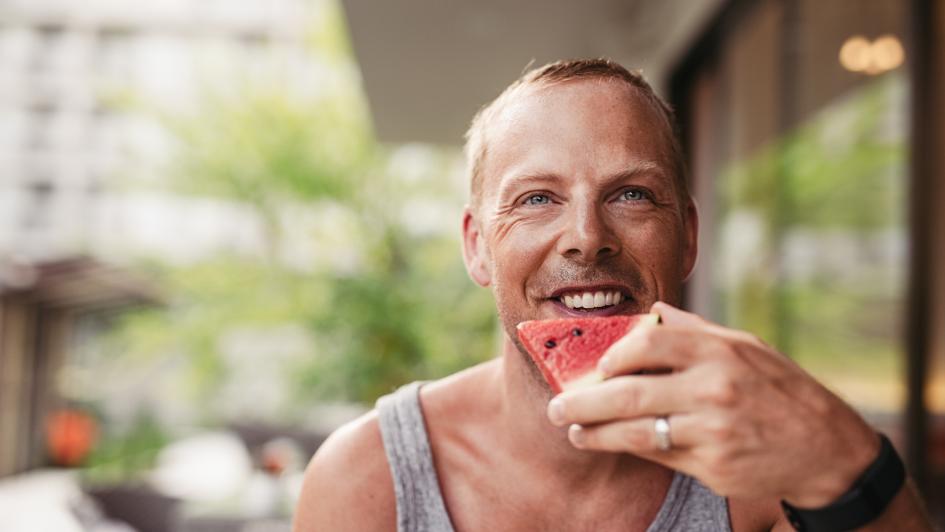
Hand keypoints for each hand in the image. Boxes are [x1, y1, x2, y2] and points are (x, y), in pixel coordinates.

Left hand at [546, 302, 881, 506]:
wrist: (826, 448)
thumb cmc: (778, 389)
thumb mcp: (745, 346)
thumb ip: (693, 331)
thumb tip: (648, 314)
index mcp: (719, 350)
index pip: (646, 343)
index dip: (612, 356)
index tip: (595, 366)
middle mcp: (714, 388)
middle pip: (628, 392)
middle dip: (582, 402)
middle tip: (557, 407)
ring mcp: (713, 430)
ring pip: (635, 431)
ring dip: (595, 432)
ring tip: (573, 430)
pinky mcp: (713, 465)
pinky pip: (658, 455)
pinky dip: (627, 448)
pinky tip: (609, 443)